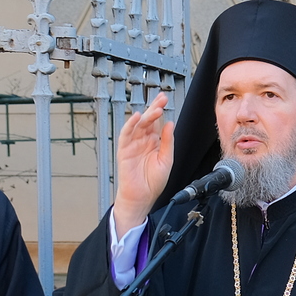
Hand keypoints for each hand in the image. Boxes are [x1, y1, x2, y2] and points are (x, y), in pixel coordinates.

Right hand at [111, 92, 174, 235]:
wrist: (142, 197)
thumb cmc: (153, 182)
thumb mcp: (166, 160)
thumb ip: (167, 142)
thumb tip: (170, 125)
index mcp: (154, 142)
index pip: (156, 122)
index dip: (160, 110)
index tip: (165, 99)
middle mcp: (143, 141)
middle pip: (148, 120)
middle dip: (154, 108)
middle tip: (161, 98)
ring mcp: (133, 144)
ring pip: (138, 125)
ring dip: (146, 116)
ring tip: (155, 109)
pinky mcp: (124, 150)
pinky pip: (126, 135)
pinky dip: (130, 125)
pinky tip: (136, 117)